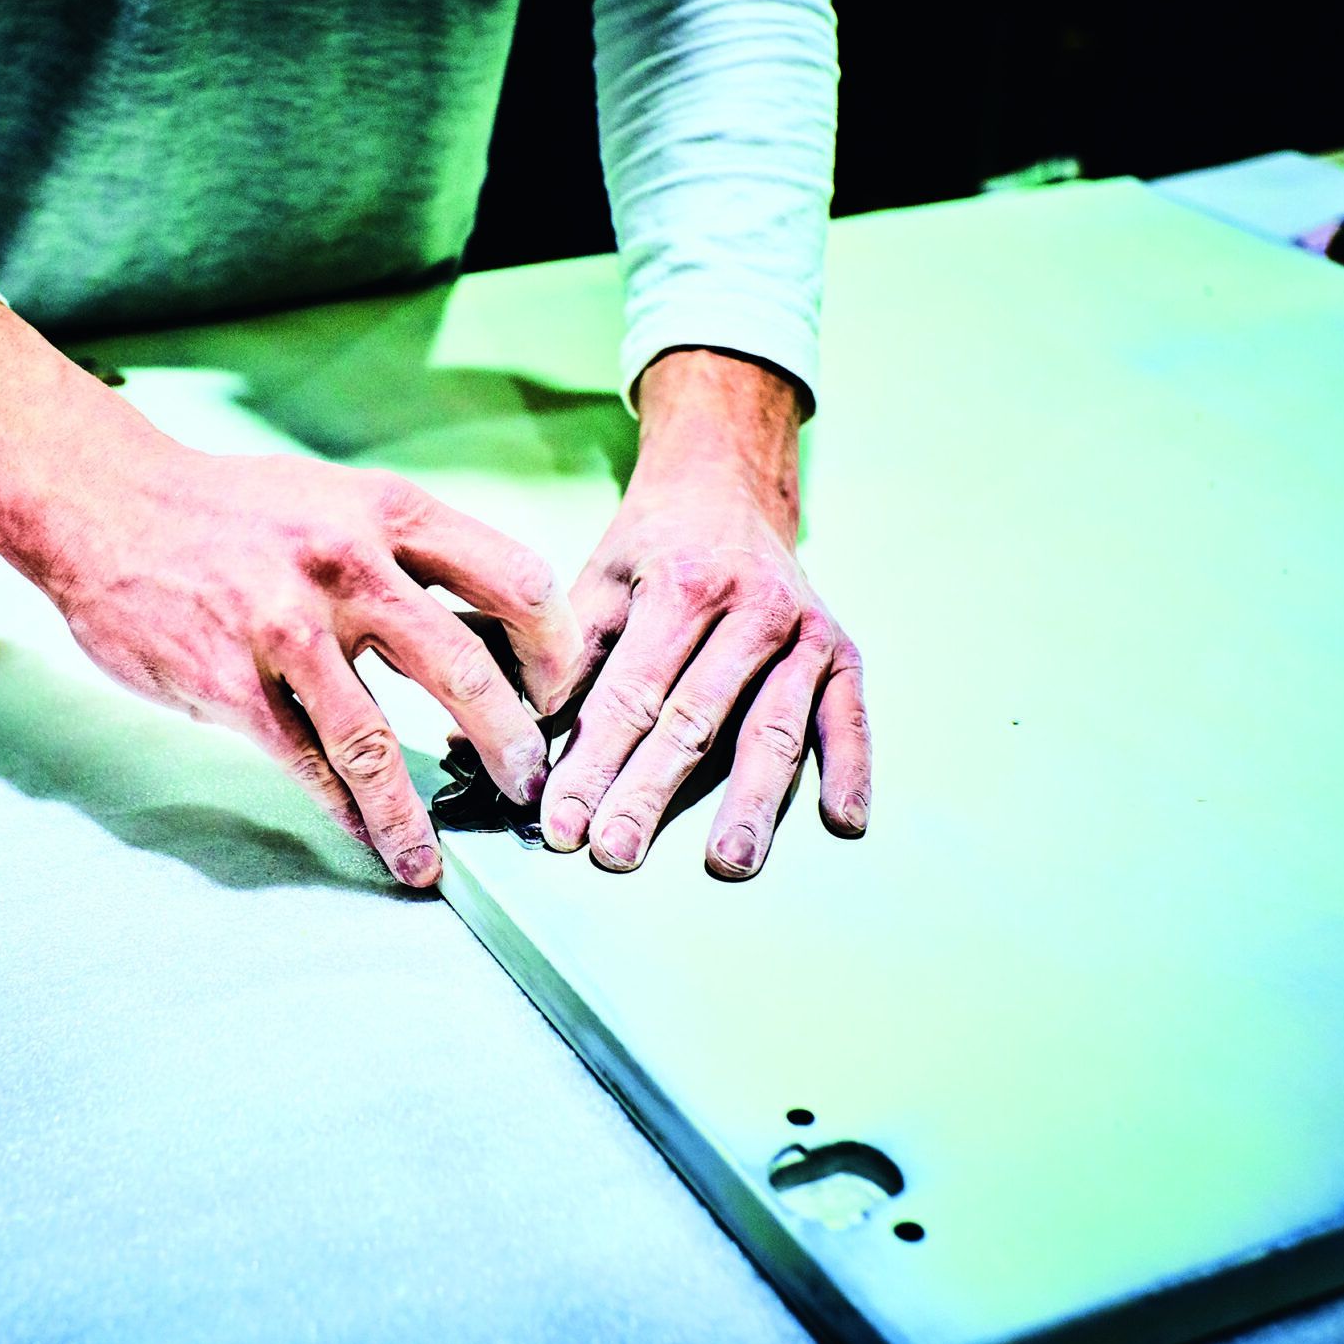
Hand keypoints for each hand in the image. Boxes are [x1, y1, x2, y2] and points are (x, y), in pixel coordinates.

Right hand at [0, 302, 579, 887]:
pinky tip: (369, 840)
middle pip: (463, 666)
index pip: (512, 578)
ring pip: (376, 740)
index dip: (554, 647)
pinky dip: (344, 813)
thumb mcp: (336, 502)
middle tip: (528, 785)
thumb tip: (488, 636)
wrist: (104, 502)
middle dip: (510, 741)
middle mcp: (346, 565)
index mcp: (387, 512)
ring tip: (434, 858)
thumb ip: (407, 561)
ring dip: (415, 811)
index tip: (561, 694)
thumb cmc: (229, 511)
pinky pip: (303, 765)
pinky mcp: (228, 683)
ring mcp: (285, 627)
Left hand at [539, 349, 868, 876]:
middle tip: (617, 851)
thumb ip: (556, 658)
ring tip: (727, 859)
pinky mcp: (842, 651)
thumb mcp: (597, 580)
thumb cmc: (654, 546)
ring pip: (773, 728)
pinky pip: (848, 717)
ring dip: (751, 801)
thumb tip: (491, 733)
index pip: (629, 694)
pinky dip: (851, 769)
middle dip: (650, 791)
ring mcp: (803, 630)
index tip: (560, 821)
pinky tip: (842, 822)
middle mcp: (750, 607)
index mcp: (680, 587)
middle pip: (695, 718)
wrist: (730, 483)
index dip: (592, 761)